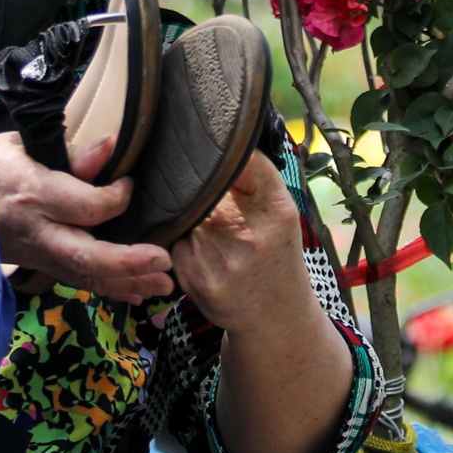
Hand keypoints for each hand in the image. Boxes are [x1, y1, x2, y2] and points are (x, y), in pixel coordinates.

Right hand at [0, 132, 173, 301]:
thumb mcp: (18, 146)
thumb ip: (68, 154)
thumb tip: (110, 147)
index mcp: (33, 193)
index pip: (87, 205)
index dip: (117, 198)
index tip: (128, 186)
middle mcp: (35, 230)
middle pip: (87, 255)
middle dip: (129, 262)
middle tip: (163, 261)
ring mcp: (33, 254)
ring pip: (84, 276)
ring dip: (126, 283)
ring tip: (162, 285)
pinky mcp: (33, 265)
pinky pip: (74, 281)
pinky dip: (106, 288)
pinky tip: (134, 292)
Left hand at [182, 151, 353, 452]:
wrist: (274, 318)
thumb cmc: (274, 254)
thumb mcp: (280, 215)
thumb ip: (255, 177)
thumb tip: (217, 134)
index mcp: (278, 210)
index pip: (242, 162)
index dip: (219, 151)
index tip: (205, 143)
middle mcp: (251, 234)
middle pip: (201, 186)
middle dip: (189, 180)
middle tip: (178, 169)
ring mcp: (221, 259)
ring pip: (181, 212)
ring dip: (177, 207)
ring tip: (189, 213)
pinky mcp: (196, 278)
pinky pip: (172, 240)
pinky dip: (174, 237)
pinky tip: (189, 244)